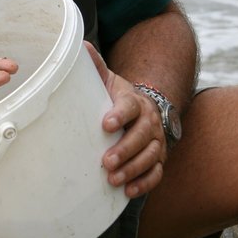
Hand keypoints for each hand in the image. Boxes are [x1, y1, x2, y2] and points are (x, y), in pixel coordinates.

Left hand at [84, 43, 166, 197]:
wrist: (143, 110)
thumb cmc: (116, 98)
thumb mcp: (107, 81)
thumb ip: (95, 67)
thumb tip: (79, 46)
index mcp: (134, 101)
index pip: (130, 106)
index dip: (120, 114)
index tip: (105, 124)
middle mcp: (150, 121)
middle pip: (143, 135)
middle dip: (125, 149)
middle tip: (106, 162)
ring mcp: (156, 141)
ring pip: (150, 156)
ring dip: (133, 169)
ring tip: (113, 179)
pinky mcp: (158, 159)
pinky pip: (157, 173)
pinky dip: (145, 183)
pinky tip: (129, 191)